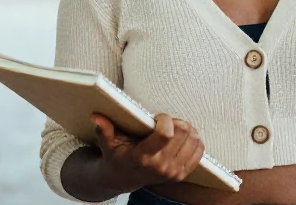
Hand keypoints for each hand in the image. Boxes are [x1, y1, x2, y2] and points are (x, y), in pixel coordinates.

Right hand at [90, 112, 204, 191]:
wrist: (123, 178)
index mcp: (143, 157)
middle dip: (176, 121)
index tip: (157, 117)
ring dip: (187, 129)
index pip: (166, 134)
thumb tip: (96, 116)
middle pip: (183, 132)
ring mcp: (173, 172)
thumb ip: (103, 130)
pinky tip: (183, 137)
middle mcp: (160, 166)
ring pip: (194, 139)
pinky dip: (194, 139)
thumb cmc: (117, 156)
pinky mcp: (182, 175)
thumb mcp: (108, 143)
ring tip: (175, 128)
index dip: (165, 119)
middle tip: (166, 121)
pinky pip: (199, 150)